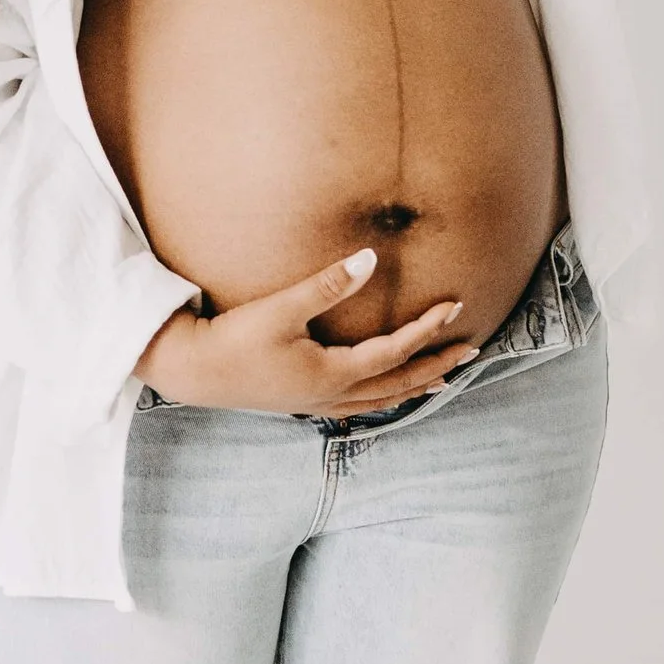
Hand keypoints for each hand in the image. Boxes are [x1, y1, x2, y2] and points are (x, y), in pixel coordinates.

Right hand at [138, 246, 478, 415]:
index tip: (454, 306)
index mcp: (332, 373)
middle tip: (470, 351)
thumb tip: (370, 259)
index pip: (395, 351)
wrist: (192, 371)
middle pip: (399, 384)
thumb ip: (327, 285)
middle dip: (437, 366)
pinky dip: (386, 396)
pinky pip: (360, 404)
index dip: (428, 329)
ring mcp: (317, 402)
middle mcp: (332, 394)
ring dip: (415, 386)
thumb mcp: (280, 308)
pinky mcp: (303, 400)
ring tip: (442, 379)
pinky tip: (385, 391)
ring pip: (381, 400)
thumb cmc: (234, 339)